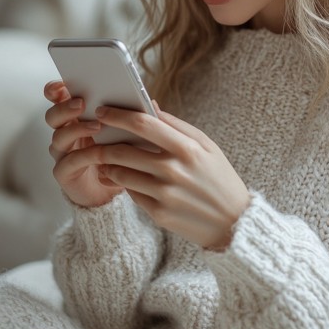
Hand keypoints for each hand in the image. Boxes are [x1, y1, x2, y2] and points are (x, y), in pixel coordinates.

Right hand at [44, 80, 123, 207]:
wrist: (115, 190)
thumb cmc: (121, 156)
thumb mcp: (128, 134)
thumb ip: (134, 118)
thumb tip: (152, 103)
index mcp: (77, 117)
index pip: (58, 98)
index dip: (56, 89)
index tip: (63, 83)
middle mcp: (66, 132)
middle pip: (53, 116)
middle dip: (64, 107)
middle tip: (81, 102)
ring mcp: (63, 153)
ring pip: (59, 137)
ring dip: (76, 129)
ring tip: (96, 125)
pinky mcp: (64, 172)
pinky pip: (69, 161)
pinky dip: (83, 155)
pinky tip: (97, 153)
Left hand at [94, 103, 249, 249]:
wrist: (234, 223)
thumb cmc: (219, 178)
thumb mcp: (206, 146)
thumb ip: (176, 125)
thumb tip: (149, 105)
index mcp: (188, 148)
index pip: (143, 124)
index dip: (118, 115)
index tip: (102, 110)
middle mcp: (174, 171)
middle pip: (123, 150)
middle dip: (103, 142)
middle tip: (95, 137)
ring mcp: (165, 194)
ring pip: (120, 173)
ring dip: (108, 163)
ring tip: (106, 158)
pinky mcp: (159, 213)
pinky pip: (130, 193)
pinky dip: (123, 182)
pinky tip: (122, 177)